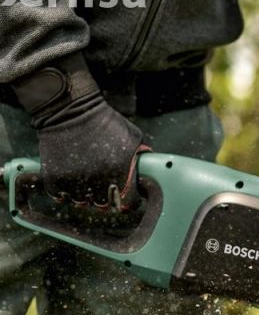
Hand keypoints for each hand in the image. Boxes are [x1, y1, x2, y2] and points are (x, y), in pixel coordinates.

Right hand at [13, 53, 147, 212]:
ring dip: (83, 196)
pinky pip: (59, 196)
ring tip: (85, 183)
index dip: (127, 201)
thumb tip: (148, 168)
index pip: (127, 202)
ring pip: (80, 202)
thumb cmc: (104, 120)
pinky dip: (63, 191)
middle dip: (104, 199)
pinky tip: (69, 181)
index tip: (124, 198)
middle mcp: (98, 180)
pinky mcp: (54, 177)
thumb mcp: (132, 136)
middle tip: (102, 189)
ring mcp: (74, 180)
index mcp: (119, 172)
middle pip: (103, 205)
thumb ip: (140, 155)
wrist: (70, 109)